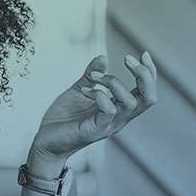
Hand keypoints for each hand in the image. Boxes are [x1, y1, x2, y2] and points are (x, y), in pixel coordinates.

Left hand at [29, 52, 157, 166]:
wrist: (46, 141)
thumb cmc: (64, 118)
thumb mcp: (79, 91)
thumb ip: (91, 76)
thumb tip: (103, 57)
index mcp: (119, 108)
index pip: (146, 92)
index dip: (149, 72)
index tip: (142, 53)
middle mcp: (119, 118)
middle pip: (148, 98)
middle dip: (144, 74)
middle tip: (128, 57)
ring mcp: (109, 125)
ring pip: (131, 103)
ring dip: (114, 82)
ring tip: (93, 76)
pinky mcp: (95, 131)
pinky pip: (109, 112)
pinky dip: (102, 96)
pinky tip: (87, 90)